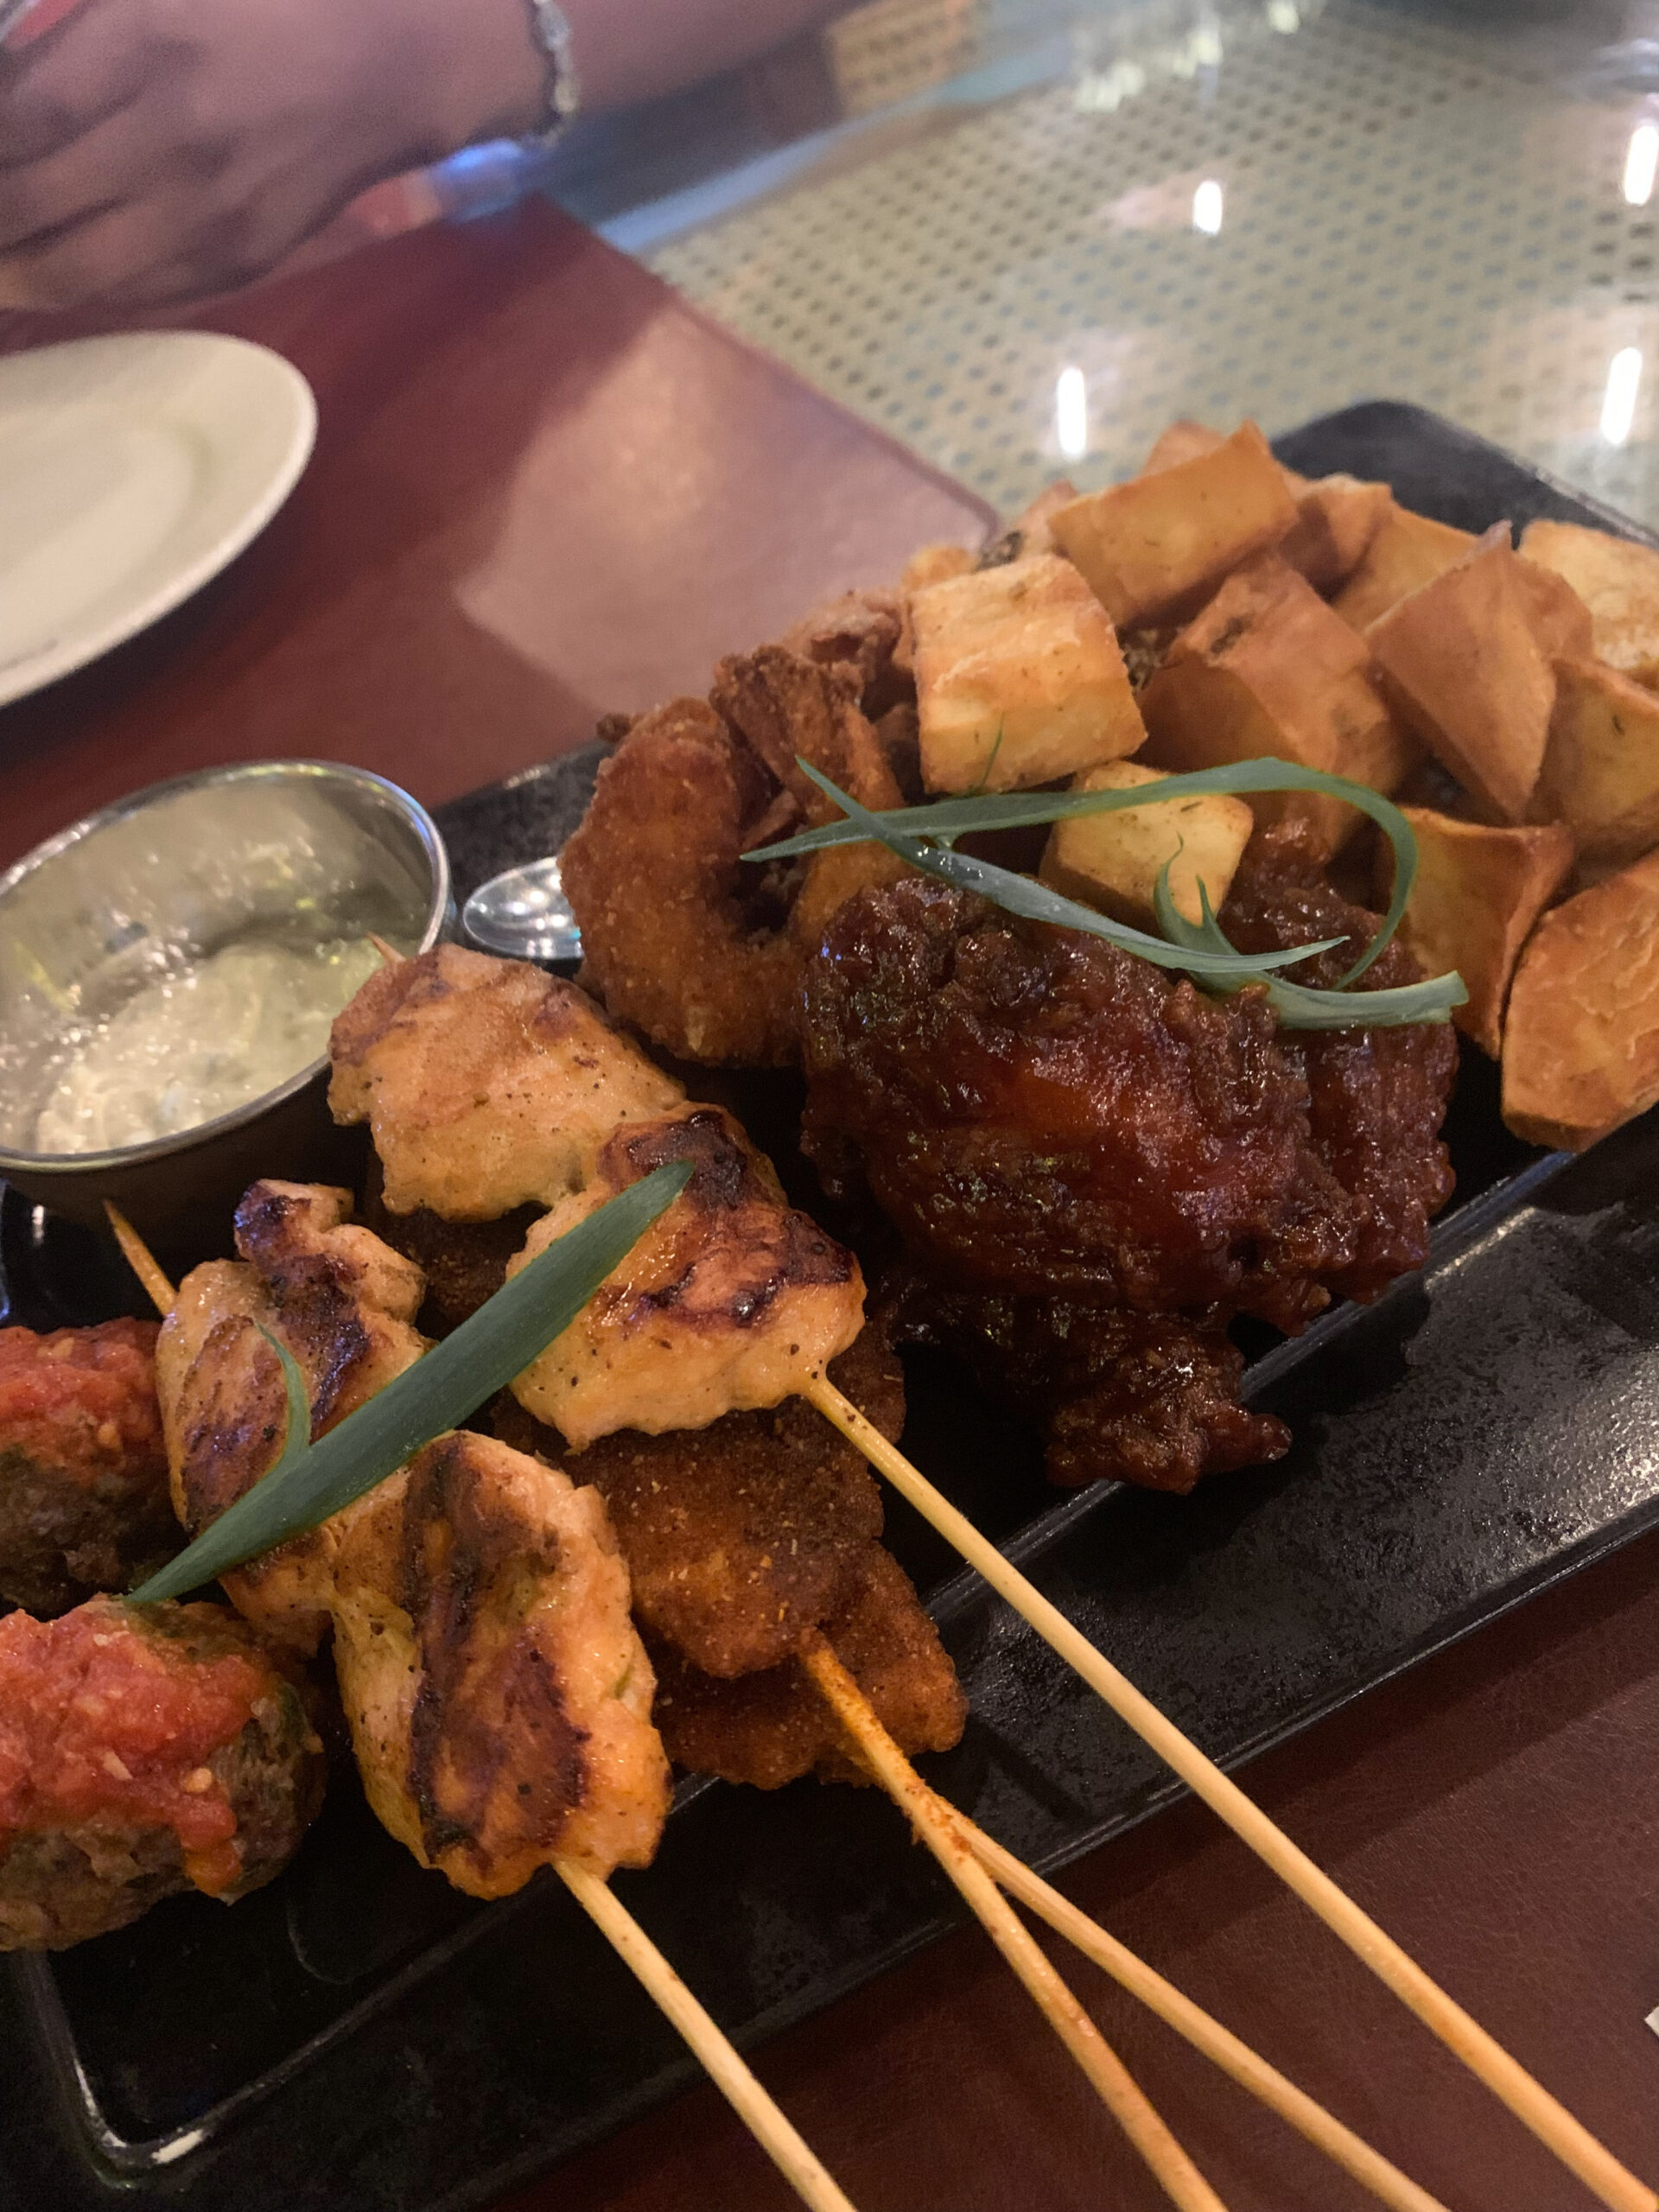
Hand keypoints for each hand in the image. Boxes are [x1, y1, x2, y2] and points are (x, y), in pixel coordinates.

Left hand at [0, 0, 547, 309]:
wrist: (388, 68)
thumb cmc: (266, 6)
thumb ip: (71, 43)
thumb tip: (8, 109)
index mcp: (148, 43)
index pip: (20, 123)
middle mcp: (178, 138)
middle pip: (35, 205)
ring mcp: (214, 211)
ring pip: (80, 269)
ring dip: (19, 273)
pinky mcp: (242, 258)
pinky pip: (139, 292)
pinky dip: (82, 288)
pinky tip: (51, 275)